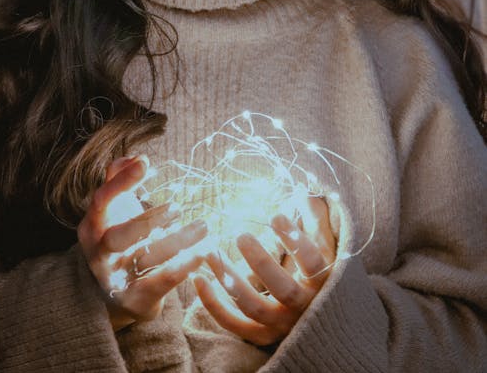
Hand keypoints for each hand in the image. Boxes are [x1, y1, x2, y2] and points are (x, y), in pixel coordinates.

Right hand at [77, 156, 207, 331]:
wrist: (109, 294)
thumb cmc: (115, 238)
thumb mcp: (112, 209)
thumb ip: (118, 178)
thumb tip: (136, 158)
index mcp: (92, 225)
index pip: (102, 200)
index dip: (122, 182)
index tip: (146, 164)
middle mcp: (99, 253)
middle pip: (119, 237)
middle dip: (148, 221)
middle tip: (177, 207)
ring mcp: (115, 278)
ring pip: (146, 259)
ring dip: (178, 241)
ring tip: (203, 226)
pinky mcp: (135, 298)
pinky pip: (161, 282)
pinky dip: (183, 267)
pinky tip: (202, 253)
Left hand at [193, 196, 335, 346]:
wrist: (320, 322)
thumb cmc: (319, 273)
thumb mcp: (324, 246)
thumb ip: (316, 218)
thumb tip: (305, 188)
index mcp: (322, 282)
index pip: (312, 262)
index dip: (295, 240)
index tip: (275, 215)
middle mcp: (302, 307)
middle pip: (282, 288)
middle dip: (260, 261)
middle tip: (241, 235)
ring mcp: (279, 324)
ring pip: (252, 305)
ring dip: (230, 279)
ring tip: (210, 252)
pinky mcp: (260, 335)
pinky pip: (233, 323)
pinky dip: (213, 304)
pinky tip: (198, 278)